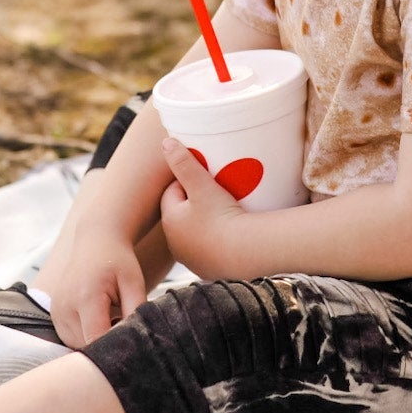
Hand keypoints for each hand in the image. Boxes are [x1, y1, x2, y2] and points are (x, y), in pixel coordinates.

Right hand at [38, 226, 148, 349]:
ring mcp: (55, 311)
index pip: (96, 339)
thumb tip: (136, 341)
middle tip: (124, 330)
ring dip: (94, 342)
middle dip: (105, 346)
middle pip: (85, 345)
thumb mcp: (134, 283)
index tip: (131, 343)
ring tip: (111, 323)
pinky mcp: (54, 313)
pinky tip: (100, 322)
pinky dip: (84, 336)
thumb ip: (135, 313)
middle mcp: (65, 306)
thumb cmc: (118, 261)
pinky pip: (69, 338)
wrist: (96, 241)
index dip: (115, 348)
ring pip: (75, 345)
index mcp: (85, 298)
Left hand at [158, 138, 247, 279]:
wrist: (246, 253)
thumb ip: (183, 162)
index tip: (204, 177)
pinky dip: (215, 242)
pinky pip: (209, 250)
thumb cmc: (221, 216)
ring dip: (204, 224)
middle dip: (194, 203)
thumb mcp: (201, 185)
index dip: (186, 181)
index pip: (172, 193)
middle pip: (182, 215)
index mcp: (170, 221)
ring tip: (225, 213)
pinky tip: (229, 236)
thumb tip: (165, 142)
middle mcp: (175, 244)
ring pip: (195, 234)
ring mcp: (192, 259)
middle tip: (216, 192)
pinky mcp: (208, 270)